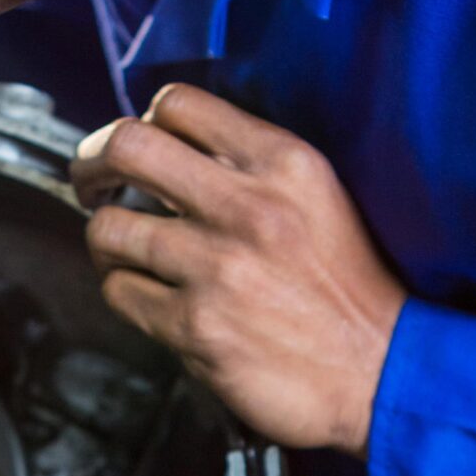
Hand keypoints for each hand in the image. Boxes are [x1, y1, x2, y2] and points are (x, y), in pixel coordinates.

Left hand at [72, 85, 405, 453]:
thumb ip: (252, 167)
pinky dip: (126, 294)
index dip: (142, 123)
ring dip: (106, 241)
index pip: (178, 103)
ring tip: (124, 252)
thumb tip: (174, 151)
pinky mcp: (196, 327)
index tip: (137, 151)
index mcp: (282, 163)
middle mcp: (247, 207)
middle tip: (93, 185)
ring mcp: (217, 268)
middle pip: (124, 147)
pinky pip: (121, 293)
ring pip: (109, 229)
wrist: (383, 372)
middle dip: (92, 165)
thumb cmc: (352, 290)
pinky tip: (151, 299)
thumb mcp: (320, 197)